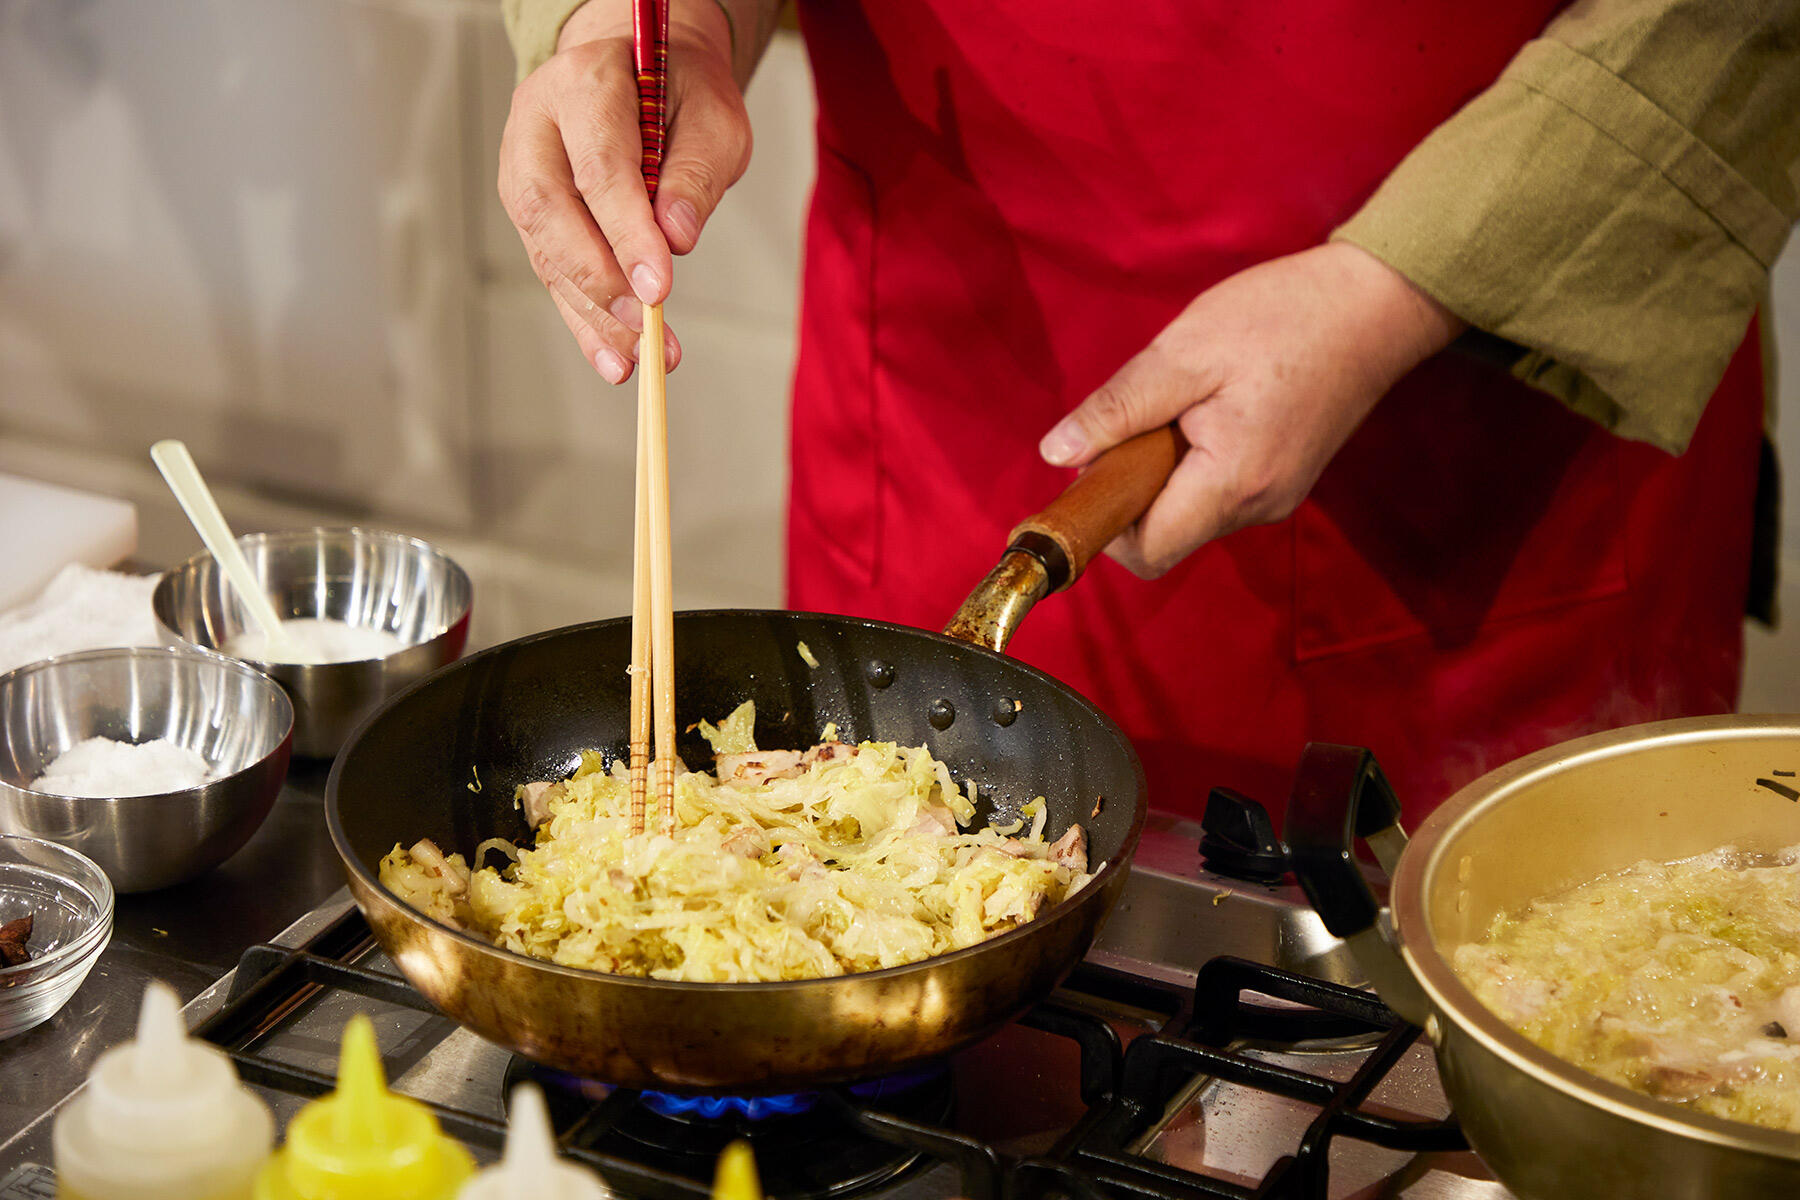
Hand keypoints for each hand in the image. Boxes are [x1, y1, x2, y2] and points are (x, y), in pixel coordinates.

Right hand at [497, 0, 751, 383]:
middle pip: (550, 210)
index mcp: (583, 84)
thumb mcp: (713, 117)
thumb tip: (676, 237)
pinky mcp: (530, 212)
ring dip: (590, 312)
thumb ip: (696, 171)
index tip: (660, 288)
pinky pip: (551, 271)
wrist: (638, 73)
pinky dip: (584, 319)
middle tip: (645, 329)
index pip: (599, 167)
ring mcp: (522, 167)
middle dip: (599, 279)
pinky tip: (615, 359)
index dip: (627, 232)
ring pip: (544, 248)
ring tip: (636, 361)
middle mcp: (537, 125)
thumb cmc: (680, 94)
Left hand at [1037, 243, 1465, 577]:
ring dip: (1161, 473)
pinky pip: (1215, 493)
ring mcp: (1275, 498)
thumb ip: (1117, 409)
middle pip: (1164, 537)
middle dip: (1130, 490)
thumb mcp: (1183, 353)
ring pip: (1188, 514)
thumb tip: (1056, 454)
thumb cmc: (1285, 317)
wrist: (1379, 303)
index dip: (1104, 524)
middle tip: (1137, 422)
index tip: (1088, 473)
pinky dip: (1191, 464)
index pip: (1146, 552)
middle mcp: (1257, 508)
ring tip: (1180, 405)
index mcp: (1231, 484)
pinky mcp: (1282, 480)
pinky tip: (1206, 410)